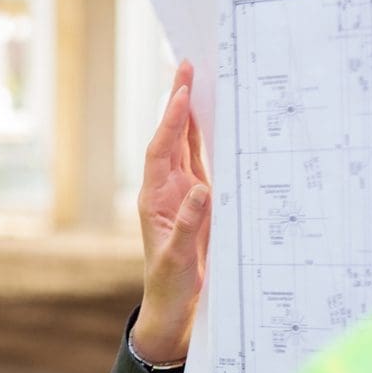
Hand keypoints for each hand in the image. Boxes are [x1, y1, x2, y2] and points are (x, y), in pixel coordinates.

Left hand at [132, 60, 210, 363]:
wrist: (173, 306)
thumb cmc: (172, 285)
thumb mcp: (179, 259)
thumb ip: (189, 226)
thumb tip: (200, 190)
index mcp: (155, 199)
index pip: (162, 151)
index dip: (171, 122)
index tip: (180, 93)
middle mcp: (165, 190)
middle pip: (171, 138)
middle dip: (179, 103)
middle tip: (186, 66)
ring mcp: (181, 193)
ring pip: (187, 146)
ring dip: (192, 115)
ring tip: (199, 80)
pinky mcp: (198, 201)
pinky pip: (202, 162)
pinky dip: (207, 138)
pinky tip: (216, 119)